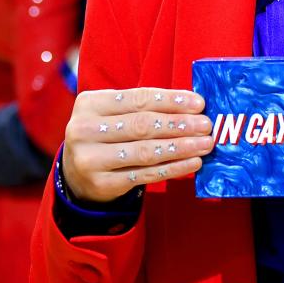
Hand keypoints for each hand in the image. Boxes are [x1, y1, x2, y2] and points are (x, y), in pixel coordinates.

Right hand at [62, 87, 215, 203]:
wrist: (77, 173)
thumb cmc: (107, 134)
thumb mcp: (114, 113)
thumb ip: (145, 107)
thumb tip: (193, 106)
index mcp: (89, 103)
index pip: (138, 99)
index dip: (171, 100)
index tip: (199, 103)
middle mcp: (84, 130)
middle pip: (143, 125)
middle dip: (180, 124)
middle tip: (206, 125)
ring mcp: (90, 159)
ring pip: (145, 151)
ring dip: (181, 147)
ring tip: (205, 144)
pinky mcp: (101, 183)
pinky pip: (145, 175)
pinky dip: (173, 168)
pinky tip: (193, 162)